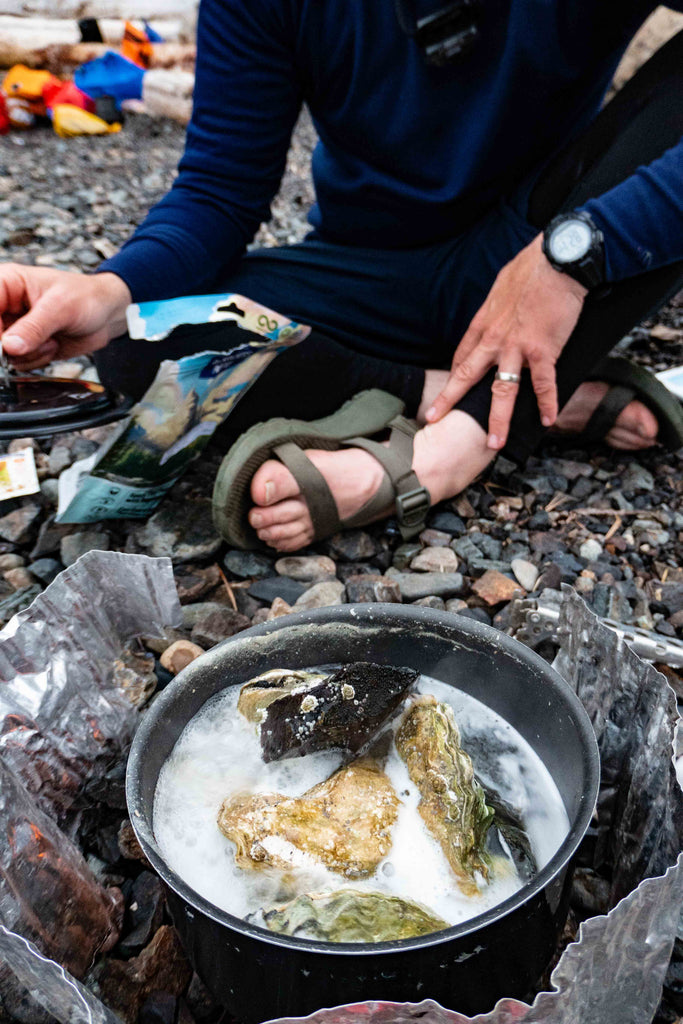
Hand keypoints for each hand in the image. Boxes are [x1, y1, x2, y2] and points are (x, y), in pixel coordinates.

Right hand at [0, 265, 131, 369]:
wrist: (107, 314)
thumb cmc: (87, 297)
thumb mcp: (60, 308)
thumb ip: (34, 328)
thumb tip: (9, 346)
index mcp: (6, 284)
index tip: (6, 343)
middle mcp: (5, 306)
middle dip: (12, 346)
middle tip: (34, 343)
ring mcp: (14, 328)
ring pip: (4, 353)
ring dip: (30, 353)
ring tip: (51, 339)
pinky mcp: (25, 345)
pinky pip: (18, 362)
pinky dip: (37, 360)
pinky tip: (52, 345)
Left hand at [425, 234, 587, 449]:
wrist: (558, 260)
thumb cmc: (533, 269)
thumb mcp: (501, 288)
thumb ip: (496, 308)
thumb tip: (497, 312)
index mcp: (483, 325)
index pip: (462, 358)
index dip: (454, 379)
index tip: (448, 393)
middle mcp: (494, 340)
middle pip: (467, 377)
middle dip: (450, 402)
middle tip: (436, 422)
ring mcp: (517, 347)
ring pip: (502, 391)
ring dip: (498, 420)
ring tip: (494, 443)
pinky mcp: (543, 350)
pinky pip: (542, 384)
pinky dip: (546, 403)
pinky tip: (547, 419)